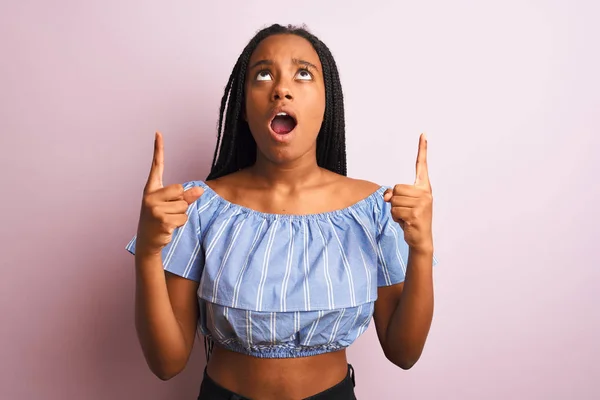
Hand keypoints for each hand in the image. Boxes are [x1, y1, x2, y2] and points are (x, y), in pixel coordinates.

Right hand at [135, 132, 203, 255]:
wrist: (147, 241)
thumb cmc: (160, 219)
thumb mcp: (170, 205)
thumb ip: (185, 196)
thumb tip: (201, 191)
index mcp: (151, 189)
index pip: (157, 166)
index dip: (158, 149)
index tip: (158, 133)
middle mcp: (150, 196)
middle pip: (180, 189)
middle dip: (181, 202)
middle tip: (169, 211)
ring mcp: (154, 209)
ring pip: (184, 206)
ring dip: (181, 215)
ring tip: (167, 220)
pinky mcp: (161, 220)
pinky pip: (183, 218)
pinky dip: (180, 224)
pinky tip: (168, 227)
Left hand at [383, 133, 432, 251]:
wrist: (420, 238)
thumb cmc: (410, 218)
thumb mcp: (402, 203)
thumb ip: (394, 195)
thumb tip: (386, 196)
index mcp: (424, 187)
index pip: (421, 165)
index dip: (422, 149)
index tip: (423, 133)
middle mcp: (425, 192)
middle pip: (396, 187)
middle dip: (395, 201)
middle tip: (405, 210)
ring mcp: (422, 203)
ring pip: (393, 200)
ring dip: (395, 211)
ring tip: (406, 216)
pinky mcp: (415, 213)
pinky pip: (394, 210)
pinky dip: (396, 218)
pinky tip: (406, 222)